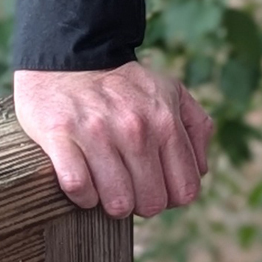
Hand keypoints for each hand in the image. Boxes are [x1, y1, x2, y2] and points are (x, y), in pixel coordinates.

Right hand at [12, 62, 214, 219]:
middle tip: (127, 186)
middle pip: (151, 203)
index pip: (185, 191)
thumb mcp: (170, 91)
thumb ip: (196, 127)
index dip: (170, 198)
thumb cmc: (122, 85)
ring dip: (110, 203)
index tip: (153, 187)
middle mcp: (135, 126)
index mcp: (165, 120)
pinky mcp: (60, 136)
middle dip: (140, 203)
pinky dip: (82, 195)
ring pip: (117, 203)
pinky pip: (79, 188)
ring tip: (104, 185)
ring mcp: (96, 132)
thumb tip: (201, 170)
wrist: (67, 58)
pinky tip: (83, 181)